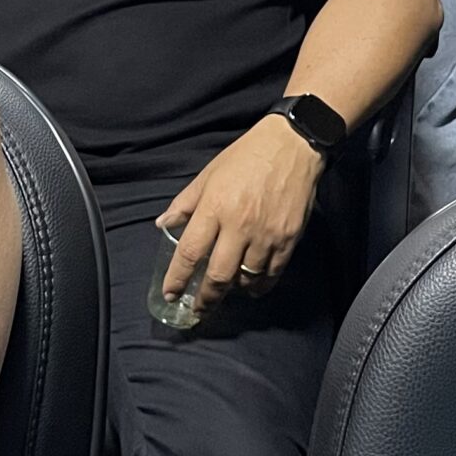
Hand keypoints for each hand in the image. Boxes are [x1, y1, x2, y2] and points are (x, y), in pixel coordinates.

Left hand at [158, 115, 326, 314]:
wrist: (291, 145)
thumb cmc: (245, 157)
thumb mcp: (208, 175)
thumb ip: (185, 204)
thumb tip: (163, 225)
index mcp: (215, 208)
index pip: (191, 252)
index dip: (178, 278)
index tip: (170, 293)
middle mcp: (239, 225)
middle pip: (218, 276)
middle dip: (205, 299)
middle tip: (196, 310)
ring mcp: (266, 235)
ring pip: (246, 279)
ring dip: (232, 291)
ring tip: (223, 292)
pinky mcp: (288, 239)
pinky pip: (272, 274)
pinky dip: (259, 285)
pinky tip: (251, 286)